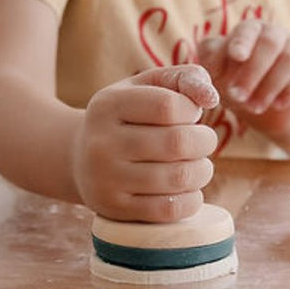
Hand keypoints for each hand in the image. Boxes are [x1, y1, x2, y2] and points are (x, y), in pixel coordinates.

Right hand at [72, 64, 219, 221]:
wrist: (80, 159)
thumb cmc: (127, 118)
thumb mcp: (145, 87)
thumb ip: (183, 78)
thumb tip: (210, 98)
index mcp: (108, 105)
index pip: (167, 105)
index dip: (192, 110)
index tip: (191, 114)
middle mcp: (101, 142)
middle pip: (177, 142)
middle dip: (205, 141)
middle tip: (204, 141)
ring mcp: (106, 179)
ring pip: (178, 177)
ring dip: (202, 171)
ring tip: (198, 165)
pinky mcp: (115, 210)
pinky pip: (168, 209)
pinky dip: (191, 199)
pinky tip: (187, 189)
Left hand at [198, 18, 289, 118]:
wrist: (262, 108)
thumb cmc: (233, 83)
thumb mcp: (216, 74)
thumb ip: (211, 61)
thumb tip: (208, 52)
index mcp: (249, 30)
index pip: (247, 30)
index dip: (242, 42)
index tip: (237, 56)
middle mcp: (275, 34)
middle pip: (270, 42)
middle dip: (253, 71)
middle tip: (238, 96)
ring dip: (270, 85)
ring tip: (254, 107)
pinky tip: (277, 105)